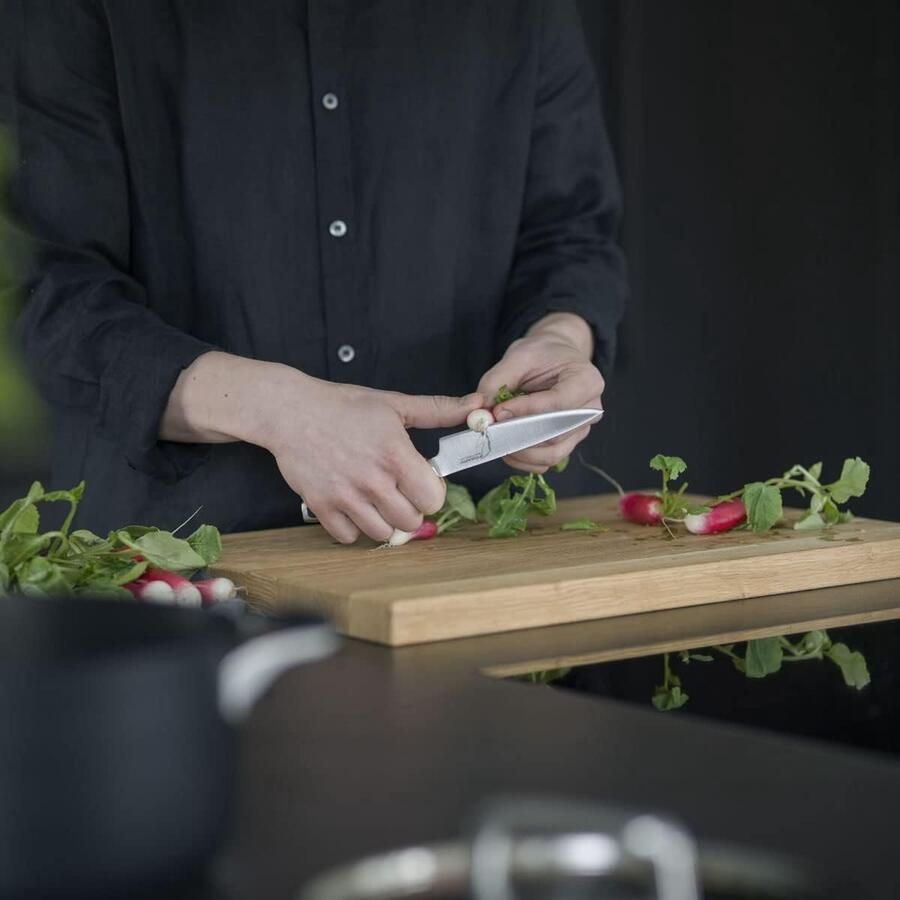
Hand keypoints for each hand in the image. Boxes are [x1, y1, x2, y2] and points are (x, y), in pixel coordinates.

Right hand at [265, 377, 482, 543]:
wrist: (290, 411)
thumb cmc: (344, 406)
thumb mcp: (394, 404)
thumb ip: (438, 410)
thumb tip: (477, 405)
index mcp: (395, 455)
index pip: (433, 498)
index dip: (431, 491)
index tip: (420, 480)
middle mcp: (373, 480)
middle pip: (410, 522)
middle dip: (410, 508)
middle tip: (398, 491)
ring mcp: (345, 497)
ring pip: (383, 534)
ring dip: (384, 521)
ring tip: (377, 499)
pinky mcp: (321, 506)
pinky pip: (349, 537)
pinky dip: (354, 527)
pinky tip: (353, 506)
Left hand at [477, 313, 603, 472]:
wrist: (556, 360)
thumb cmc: (542, 354)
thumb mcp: (518, 356)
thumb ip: (497, 380)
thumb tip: (482, 412)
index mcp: (587, 380)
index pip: (558, 402)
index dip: (526, 410)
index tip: (498, 412)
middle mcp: (590, 411)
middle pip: (555, 434)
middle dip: (519, 435)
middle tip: (491, 429)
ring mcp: (580, 431)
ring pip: (551, 454)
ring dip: (519, 451)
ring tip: (496, 437)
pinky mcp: (567, 444)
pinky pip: (546, 462)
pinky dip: (523, 460)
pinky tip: (505, 448)